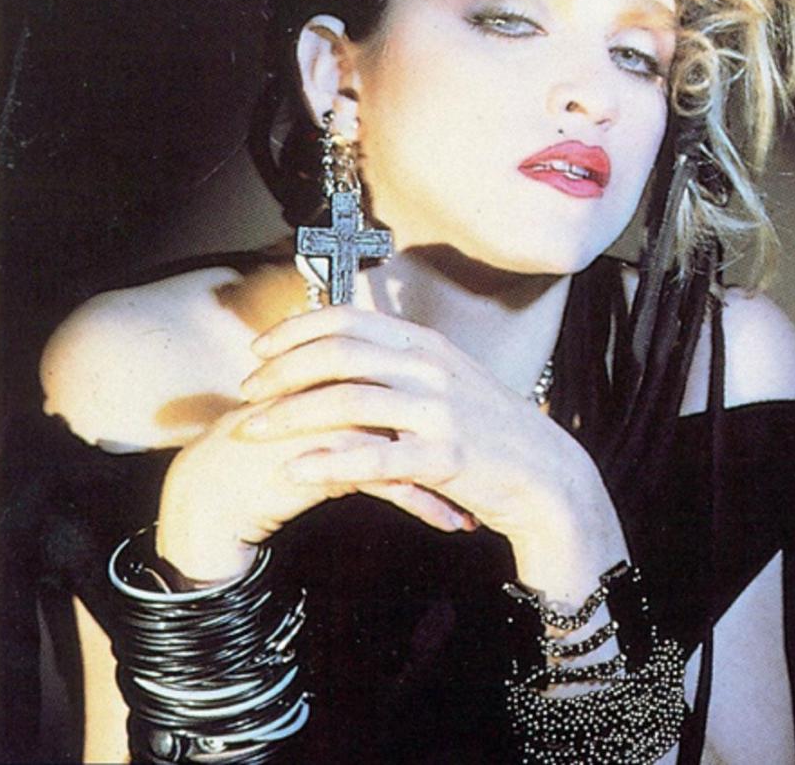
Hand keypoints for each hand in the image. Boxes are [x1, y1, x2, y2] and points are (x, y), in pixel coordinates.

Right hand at [156, 389, 470, 584]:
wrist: (211, 489)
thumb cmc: (266, 453)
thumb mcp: (317, 419)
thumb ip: (357, 404)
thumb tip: (405, 413)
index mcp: (340, 366)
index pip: (409, 381)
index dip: (445, 410)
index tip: (475, 437)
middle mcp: (342, 384)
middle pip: (418, 410)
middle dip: (458, 445)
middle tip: (489, 471)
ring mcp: (335, 418)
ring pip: (412, 445)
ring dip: (450, 480)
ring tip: (475, 505)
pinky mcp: (326, 457)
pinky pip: (391, 480)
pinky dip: (426, 504)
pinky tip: (452, 521)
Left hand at [239, 305, 627, 601]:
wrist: (546, 474)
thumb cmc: (491, 430)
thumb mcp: (450, 380)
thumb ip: (403, 363)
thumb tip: (349, 352)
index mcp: (427, 345)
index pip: (349, 320)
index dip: (297, 330)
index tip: (260, 349)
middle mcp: (430, 368)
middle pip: (339, 355)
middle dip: (282, 371)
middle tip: (247, 391)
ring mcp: (439, 410)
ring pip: (348, 401)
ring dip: (290, 414)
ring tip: (252, 430)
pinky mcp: (444, 456)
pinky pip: (374, 457)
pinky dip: (327, 462)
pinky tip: (294, 470)